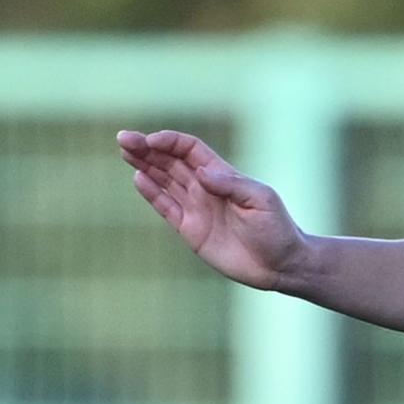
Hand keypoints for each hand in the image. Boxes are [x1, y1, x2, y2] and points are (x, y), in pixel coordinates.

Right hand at [118, 129, 305, 290]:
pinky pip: (166, 208)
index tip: (151, 140)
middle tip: (124, 138)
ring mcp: (196, 208)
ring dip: (144, 165)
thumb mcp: (260, 201)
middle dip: (148, 149)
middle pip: (171, 161)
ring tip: (125, 152)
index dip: (170, 142)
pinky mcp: (190, 230)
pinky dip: (152, 193)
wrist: (279, 264)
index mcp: (223, 174)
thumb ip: (231, 185)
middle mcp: (205, 187)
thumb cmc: (277, 228)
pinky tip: (138, 178)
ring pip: (164, 181)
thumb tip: (202, 173)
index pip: (190, 150)